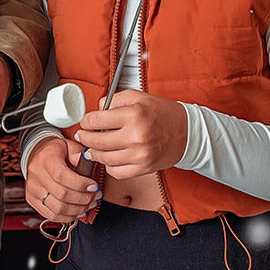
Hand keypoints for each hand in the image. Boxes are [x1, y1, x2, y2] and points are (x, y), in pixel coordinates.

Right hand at [25, 137, 97, 223]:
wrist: (37, 154)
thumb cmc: (56, 151)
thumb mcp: (69, 146)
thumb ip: (79, 155)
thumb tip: (87, 165)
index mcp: (46, 159)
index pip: (61, 175)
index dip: (81, 184)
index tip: (94, 186)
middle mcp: (36, 175)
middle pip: (61, 195)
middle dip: (84, 199)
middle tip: (96, 196)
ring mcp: (32, 189)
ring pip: (57, 208)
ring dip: (78, 210)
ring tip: (89, 204)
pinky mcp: (32, 200)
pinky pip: (51, 215)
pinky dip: (68, 217)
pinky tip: (78, 211)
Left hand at [73, 92, 187, 179]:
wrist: (186, 132)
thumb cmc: (163, 113)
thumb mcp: (139, 97)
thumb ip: (114, 100)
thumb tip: (97, 109)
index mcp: (134, 115)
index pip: (97, 120)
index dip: (86, 121)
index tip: (86, 122)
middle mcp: (136, 136)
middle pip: (97, 141)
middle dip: (85, 138)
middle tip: (83, 136)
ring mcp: (140, 155)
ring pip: (105, 158)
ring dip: (94, 153)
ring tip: (92, 148)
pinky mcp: (143, 168)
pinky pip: (117, 172)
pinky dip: (109, 166)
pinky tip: (109, 158)